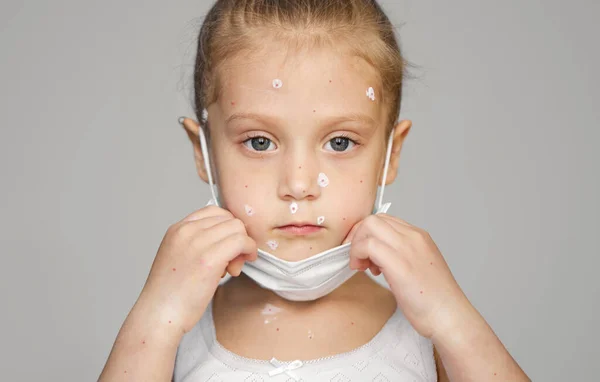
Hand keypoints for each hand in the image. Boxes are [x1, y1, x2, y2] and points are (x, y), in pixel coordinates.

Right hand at [139, 206, 256, 335]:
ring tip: (232, 268)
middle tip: (232, 262)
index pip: (214, 212)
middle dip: (236, 237)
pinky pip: (242, 241)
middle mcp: (187, 231)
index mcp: (177, 229)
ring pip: (238, 228)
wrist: (158, 315)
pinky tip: (239, 268)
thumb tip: (228, 241)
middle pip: (229, 219)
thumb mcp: (178, 257)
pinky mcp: (209, 259)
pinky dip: (248, 250)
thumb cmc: (170, 294)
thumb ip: (197, 244)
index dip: (226, 228)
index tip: (226, 248)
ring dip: (243, 246)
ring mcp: (197, 243)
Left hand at [343, 213, 469, 338]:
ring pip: (369, 226)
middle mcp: (414, 237)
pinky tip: (364, 270)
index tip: (364, 252)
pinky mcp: (400, 264)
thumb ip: (400, 254)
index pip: (385, 220)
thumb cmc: (433, 300)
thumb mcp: (417, 267)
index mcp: (419, 237)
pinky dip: (358, 254)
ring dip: (357, 244)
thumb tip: (375, 255)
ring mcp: (407, 248)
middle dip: (358, 236)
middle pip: (374, 219)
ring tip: (363, 266)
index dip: (367, 233)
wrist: (449, 316)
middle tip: (359, 258)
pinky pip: (368, 245)